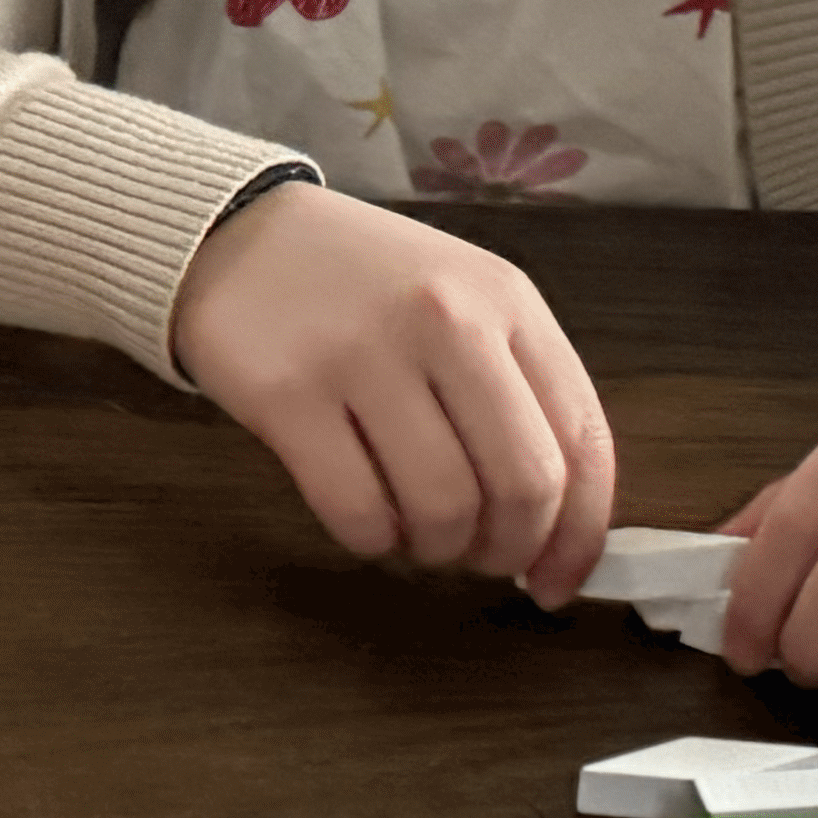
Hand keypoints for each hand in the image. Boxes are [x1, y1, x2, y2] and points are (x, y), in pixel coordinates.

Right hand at [166, 178, 619, 601]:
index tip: (557, 582)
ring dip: (437, 550)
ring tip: (417, 536)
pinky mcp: (288, 394)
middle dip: (508, 549)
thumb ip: (518, 396)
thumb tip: (555, 535)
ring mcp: (364, 354)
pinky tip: (366, 522)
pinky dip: (372, 541)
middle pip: (523, 484)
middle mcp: (446, 320)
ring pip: (442, 508)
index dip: (578, 535)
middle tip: (480, 560)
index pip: (582, 441)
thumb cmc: (364, 288)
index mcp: (506, 300)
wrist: (234, 235)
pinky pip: (357, 511)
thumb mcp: (463, 305)